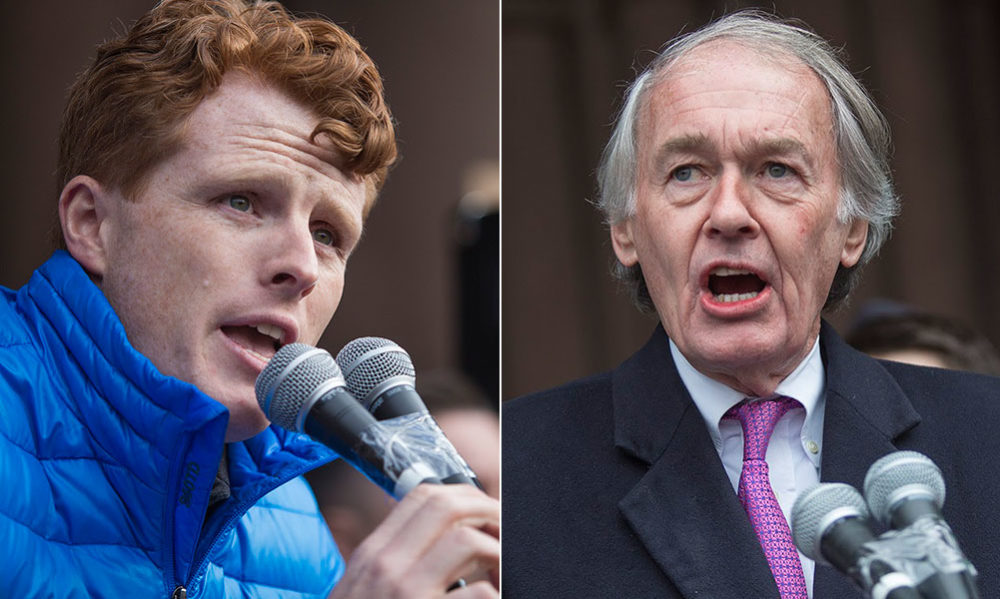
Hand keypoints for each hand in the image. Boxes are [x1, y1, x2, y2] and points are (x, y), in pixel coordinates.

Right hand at [330, 483, 498, 597]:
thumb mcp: (365, 591)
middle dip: (487, 512)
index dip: (463, 495)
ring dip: (497, 552)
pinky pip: (481, 594)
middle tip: (504, 531)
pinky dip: (497, 594)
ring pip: (467, 541)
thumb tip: (450, 534)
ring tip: (503, 570)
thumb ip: (397, 561)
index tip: (483, 511)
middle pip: (447, 507)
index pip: (422, 496)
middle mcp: (386, 567)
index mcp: (372, 555)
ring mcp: (406, 593)